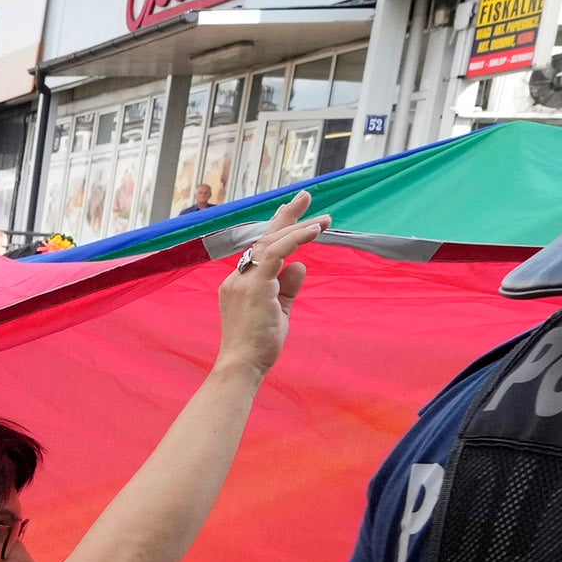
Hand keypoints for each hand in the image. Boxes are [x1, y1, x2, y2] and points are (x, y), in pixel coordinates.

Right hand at [214, 191, 331, 378]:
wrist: (242, 365)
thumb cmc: (258, 346)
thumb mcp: (279, 312)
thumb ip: (288, 287)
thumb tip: (301, 264)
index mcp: (240, 284)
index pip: (260, 251)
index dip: (278, 229)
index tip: (291, 212)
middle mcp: (237, 278)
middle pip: (264, 239)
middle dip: (286, 216)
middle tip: (305, 196)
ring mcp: (243, 280)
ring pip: (272, 243)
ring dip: (299, 226)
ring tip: (323, 218)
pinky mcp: (255, 285)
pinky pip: (277, 253)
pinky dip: (296, 239)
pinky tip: (315, 231)